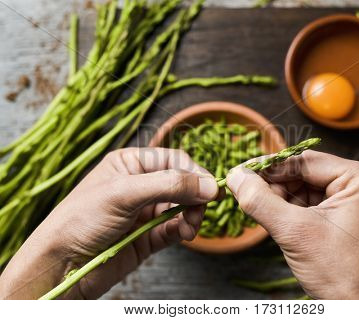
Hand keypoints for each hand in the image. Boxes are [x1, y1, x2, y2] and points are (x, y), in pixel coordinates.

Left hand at [0, 148, 218, 298]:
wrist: (62, 265)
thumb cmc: (81, 220)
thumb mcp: (124, 194)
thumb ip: (169, 185)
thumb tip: (210, 185)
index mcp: (131, 164)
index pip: (174, 161)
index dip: (195, 172)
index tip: (211, 188)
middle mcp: (141, 185)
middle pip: (183, 184)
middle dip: (195, 196)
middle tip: (200, 209)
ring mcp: (145, 211)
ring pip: (183, 207)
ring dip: (193, 215)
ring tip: (190, 226)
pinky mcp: (149, 235)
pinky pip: (176, 228)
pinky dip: (185, 230)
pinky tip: (185, 234)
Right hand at [227, 150, 358, 299]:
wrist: (357, 308)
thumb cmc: (339, 272)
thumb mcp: (294, 232)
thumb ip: (260, 201)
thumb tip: (234, 175)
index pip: (303, 161)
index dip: (268, 167)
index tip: (239, 172)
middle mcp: (357, 182)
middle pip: (301, 172)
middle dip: (273, 185)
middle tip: (245, 194)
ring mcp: (348, 198)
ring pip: (299, 187)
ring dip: (277, 198)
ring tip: (263, 213)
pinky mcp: (338, 213)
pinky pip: (304, 201)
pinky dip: (285, 209)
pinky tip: (276, 220)